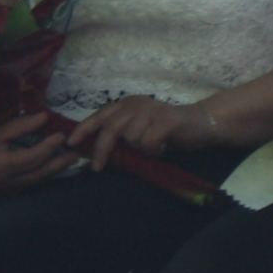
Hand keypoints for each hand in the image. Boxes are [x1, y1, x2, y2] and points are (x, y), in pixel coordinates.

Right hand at [0, 113, 84, 191]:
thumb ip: (19, 126)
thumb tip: (44, 118)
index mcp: (1, 166)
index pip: (33, 157)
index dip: (49, 146)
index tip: (62, 134)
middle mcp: (6, 182)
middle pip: (39, 173)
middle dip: (60, 163)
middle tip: (77, 152)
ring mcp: (6, 190)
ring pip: (36, 181)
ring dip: (54, 170)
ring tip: (70, 158)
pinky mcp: (5, 191)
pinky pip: (28, 184)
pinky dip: (41, 174)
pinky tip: (52, 166)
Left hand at [63, 94, 219, 164]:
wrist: (201, 124)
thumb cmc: (168, 130)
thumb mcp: (139, 128)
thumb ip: (121, 133)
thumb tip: (96, 151)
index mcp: (127, 104)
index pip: (99, 116)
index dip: (83, 129)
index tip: (70, 143)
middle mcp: (136, 103)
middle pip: (110, 129)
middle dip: (101, 150)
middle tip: (97, 168)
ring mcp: (151, 110)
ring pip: (131, 139)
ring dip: (140, 149)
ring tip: (153, 147)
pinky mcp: (165, 120)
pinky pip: (148, 143)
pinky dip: (153, 151)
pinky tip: (162, 149)